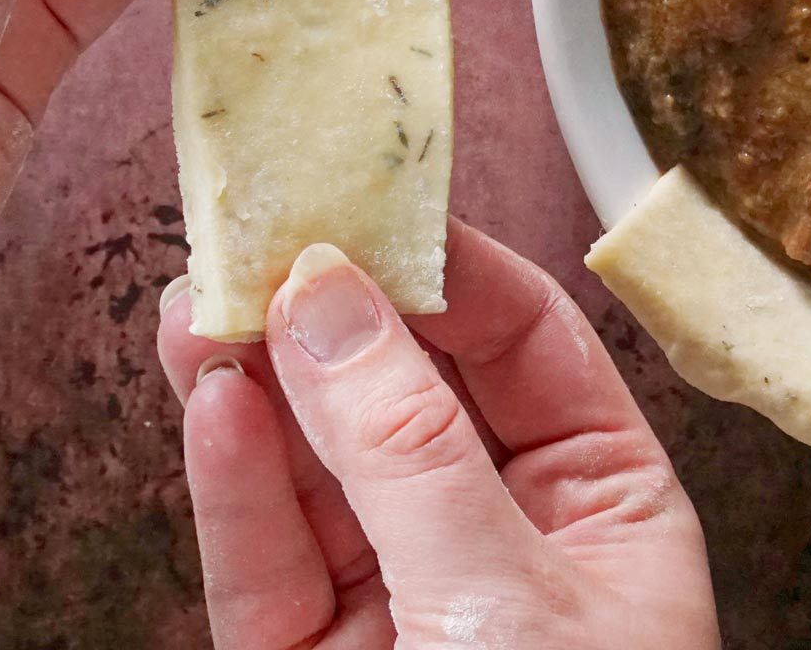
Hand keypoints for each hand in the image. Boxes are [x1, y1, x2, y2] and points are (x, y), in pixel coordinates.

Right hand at [157, 219, 720, 648]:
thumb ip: (412, 452)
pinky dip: (236, 485)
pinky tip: (211, 403)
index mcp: (610, 506)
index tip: (366, 207)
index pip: (531, 345)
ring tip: (200, 301)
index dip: (449, 272)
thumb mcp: (510, 595)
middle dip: (335, 320)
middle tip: (259, 236)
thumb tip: (334, 302)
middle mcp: (509, 543)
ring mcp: (409, 603)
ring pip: (324, 473)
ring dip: (262, 386)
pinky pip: (268, 564)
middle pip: (413, 397)